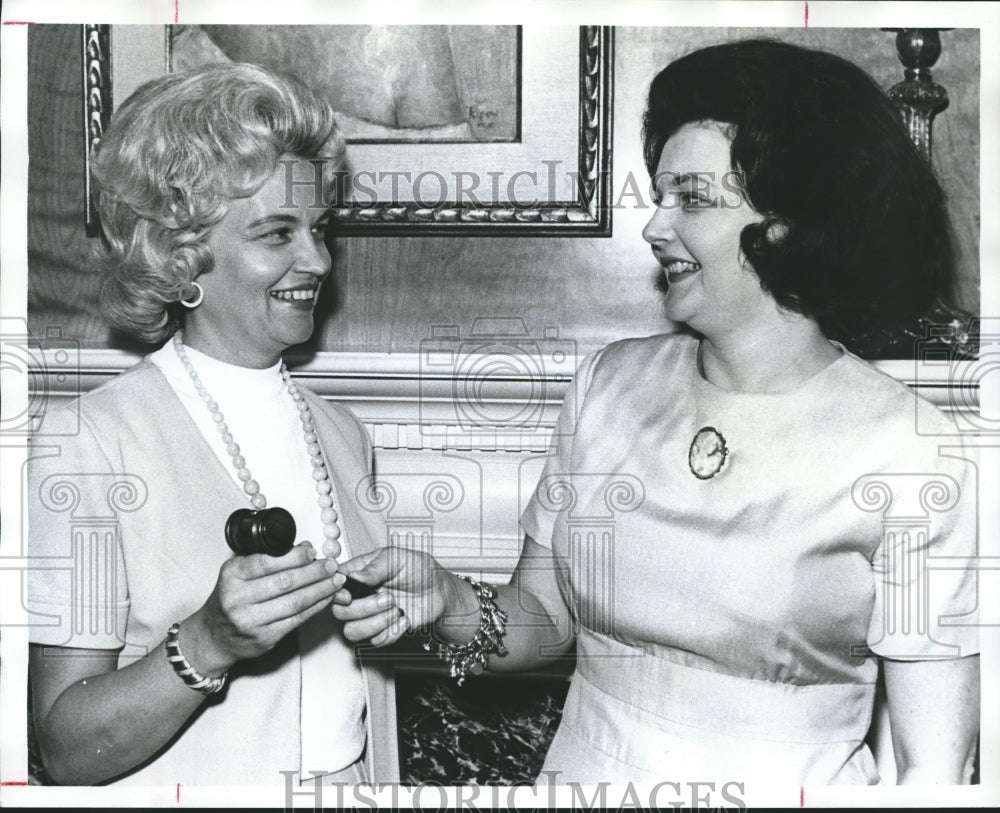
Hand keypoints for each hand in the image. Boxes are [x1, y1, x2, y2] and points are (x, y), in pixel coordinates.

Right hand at [185, 541, 344, 671]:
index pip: (267, 562)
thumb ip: (266, 559)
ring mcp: (251, 621)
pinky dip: (316, 607)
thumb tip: (304, 549)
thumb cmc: (231, 598)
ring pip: (295, 602)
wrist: (214, 636)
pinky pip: (297, 620)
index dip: (295, 556)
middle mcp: (237, 598)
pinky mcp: (264, 638)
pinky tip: (326, 598)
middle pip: (285, 582)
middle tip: (331, 565)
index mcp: (232, 575)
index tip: (312, 552)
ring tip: (336, 581)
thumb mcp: (238, 572)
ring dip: (321, 590)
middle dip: (314, 572)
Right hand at [332, 547, 454, 646]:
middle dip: (364, 608)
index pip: (334, 585)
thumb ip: (374, 568)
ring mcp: (370, 615)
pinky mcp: (383, 630)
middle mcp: (361, 595)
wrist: (440, 591)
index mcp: (360, 573)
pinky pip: (375, 641)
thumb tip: (351, 576)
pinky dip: (391, 632)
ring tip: (396, 610)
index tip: (348, 595)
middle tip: (389, 598)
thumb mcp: (398, 558)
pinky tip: (404, 619)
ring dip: (375, 623)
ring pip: (352, 631)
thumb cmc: (420, 569)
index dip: (336, 593)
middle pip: (340, 612)